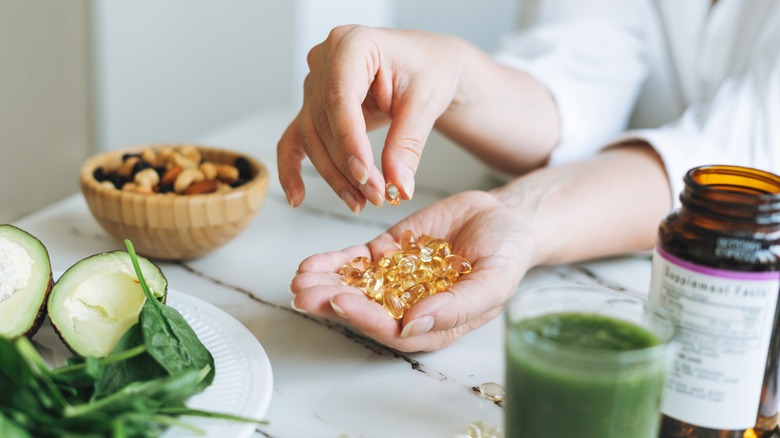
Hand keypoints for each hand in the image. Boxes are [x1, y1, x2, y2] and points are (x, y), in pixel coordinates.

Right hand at [277, 25, 467, 213]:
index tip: (366, 176)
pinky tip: (298, 197)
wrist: (429, 65)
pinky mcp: (314, 106)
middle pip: (324, 123)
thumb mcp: (426, 103)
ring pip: (312, 138)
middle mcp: (325, 59)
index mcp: (352, 44)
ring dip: (334, 175)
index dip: (349, 142)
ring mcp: (315, 82)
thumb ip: (407, 144)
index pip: (340, 99)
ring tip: (360, 202)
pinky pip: (295, 138)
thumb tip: (398, 186)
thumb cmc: (429, 69)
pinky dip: (292, 168)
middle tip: (376, 196)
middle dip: (348, 166)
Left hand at [290, 190, 532, 351]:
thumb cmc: (507, 255)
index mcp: (434, 323)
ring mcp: (396, 278)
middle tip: (305, 294)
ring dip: (325, 284)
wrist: (505, 218)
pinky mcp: (388, 253)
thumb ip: (457, 306)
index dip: (365, 318)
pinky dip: (334, 262)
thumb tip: (414, 326)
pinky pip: (357, 261)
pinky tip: (311, 264)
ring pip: (355, 286)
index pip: (393, 330)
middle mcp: (410, 306)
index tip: (341, 303)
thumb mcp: (493, 281)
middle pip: (365, 310)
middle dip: (332, 302)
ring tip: (300, 279)